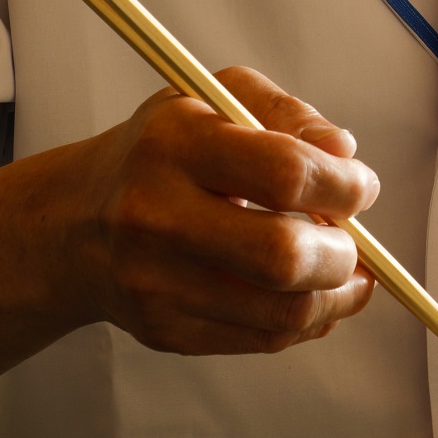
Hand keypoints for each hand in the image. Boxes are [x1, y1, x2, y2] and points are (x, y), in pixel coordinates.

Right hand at [74, 68, 379, 355]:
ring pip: (281, 313)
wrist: (76, 221)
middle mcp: (157, 215)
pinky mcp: (165, 330)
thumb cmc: (163, 150)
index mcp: (175, 143)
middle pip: (282, 255)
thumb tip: (344, 153)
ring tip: (347, 271)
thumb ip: (287, 113)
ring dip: (336, 295)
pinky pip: (262, 340)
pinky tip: (312, 295)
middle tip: (353, 240)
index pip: (283, 172)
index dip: (342, 185)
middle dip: (343, 252)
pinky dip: (306, 320)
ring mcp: (156, 283)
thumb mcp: (215, 98)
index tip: (361, 186)